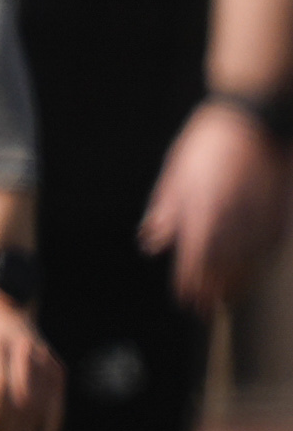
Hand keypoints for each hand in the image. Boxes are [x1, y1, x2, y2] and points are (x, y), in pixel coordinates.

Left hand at [140, 97, 288, 315]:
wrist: (255, 120)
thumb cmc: (208, 144)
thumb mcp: (174, 174)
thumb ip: (165, 212)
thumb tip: (152, 242)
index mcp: (204, 211)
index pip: (194, 261)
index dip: (189, 284)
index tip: (184, 299)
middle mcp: (234, 220)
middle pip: (222, 269)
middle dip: (210, 291)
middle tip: (202, 310)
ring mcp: (260, 219)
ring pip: (249, 264)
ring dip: (236, 284)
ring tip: (225, 300)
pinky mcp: (279, 215)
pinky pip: (267, 249)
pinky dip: (257, 265)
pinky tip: (250, 274)